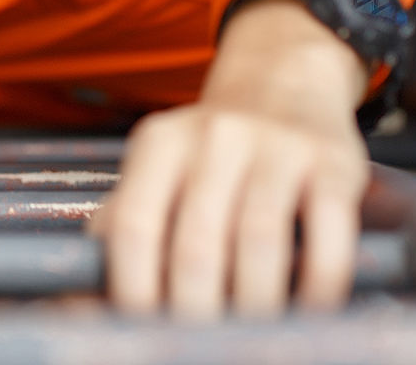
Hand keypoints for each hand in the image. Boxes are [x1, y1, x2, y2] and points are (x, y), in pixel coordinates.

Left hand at [89, 0, 369, 318]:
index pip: (134, 225)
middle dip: (196, 313)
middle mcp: (215, 136)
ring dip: (255, 307)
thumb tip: (82, 304)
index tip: (141, 332)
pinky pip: (327, 237)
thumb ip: (121, 225)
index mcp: (160, 143)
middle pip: (198, 245)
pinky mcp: (333, 163)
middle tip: (201, 345)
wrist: (284, 77)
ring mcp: (277, 146)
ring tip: (253, 338)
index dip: (133, 289)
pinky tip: (309, 312)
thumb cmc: (210, 150)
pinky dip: (318, 287)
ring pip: (260, 244)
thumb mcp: (158, 168)